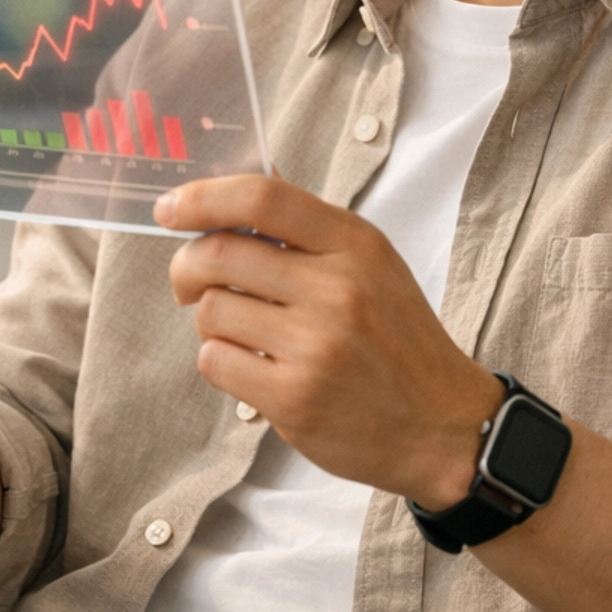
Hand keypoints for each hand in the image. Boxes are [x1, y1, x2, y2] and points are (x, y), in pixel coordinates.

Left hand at [156, 174, 498, 506]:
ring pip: (211, 311)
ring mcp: (315, 346)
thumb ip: (308, 229)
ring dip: (210, 320)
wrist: (442, 426)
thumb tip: (239, 186)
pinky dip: (221, 360)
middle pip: (219, 254)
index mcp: (355, 245)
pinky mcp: (294, 399)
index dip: (202, 197)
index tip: (169, 208)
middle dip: (187, 266)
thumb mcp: (373, 265)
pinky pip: (215, 361)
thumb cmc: (398, 340)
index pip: (263, 198)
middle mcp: (336, 289)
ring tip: (241, 332)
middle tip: (189, 282)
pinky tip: (252, 367)